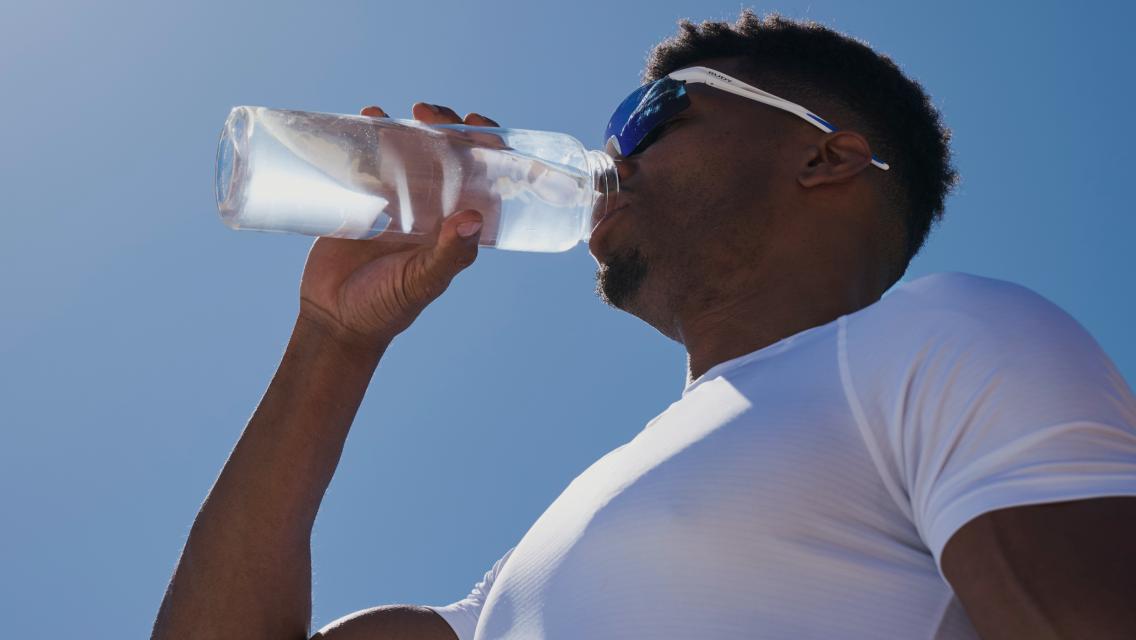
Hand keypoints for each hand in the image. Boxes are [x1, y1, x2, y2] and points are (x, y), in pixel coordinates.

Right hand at [297, 103, 500, 350]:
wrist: (336, 318)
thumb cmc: (387, 307)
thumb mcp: (421, 282)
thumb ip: (448, 255)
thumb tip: (472, 216)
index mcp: (458, 225)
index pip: (485, 177)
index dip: (488, 146)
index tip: (477, 124)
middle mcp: (434, 207)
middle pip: (450, 154)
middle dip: (445, 126)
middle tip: (427, 112)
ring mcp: (399, 200)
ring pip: (412, 150)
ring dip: (408, 125)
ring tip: (390, 114)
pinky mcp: (364, 198)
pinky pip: (372, 159)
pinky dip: (370, 136)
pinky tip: (367, 117)